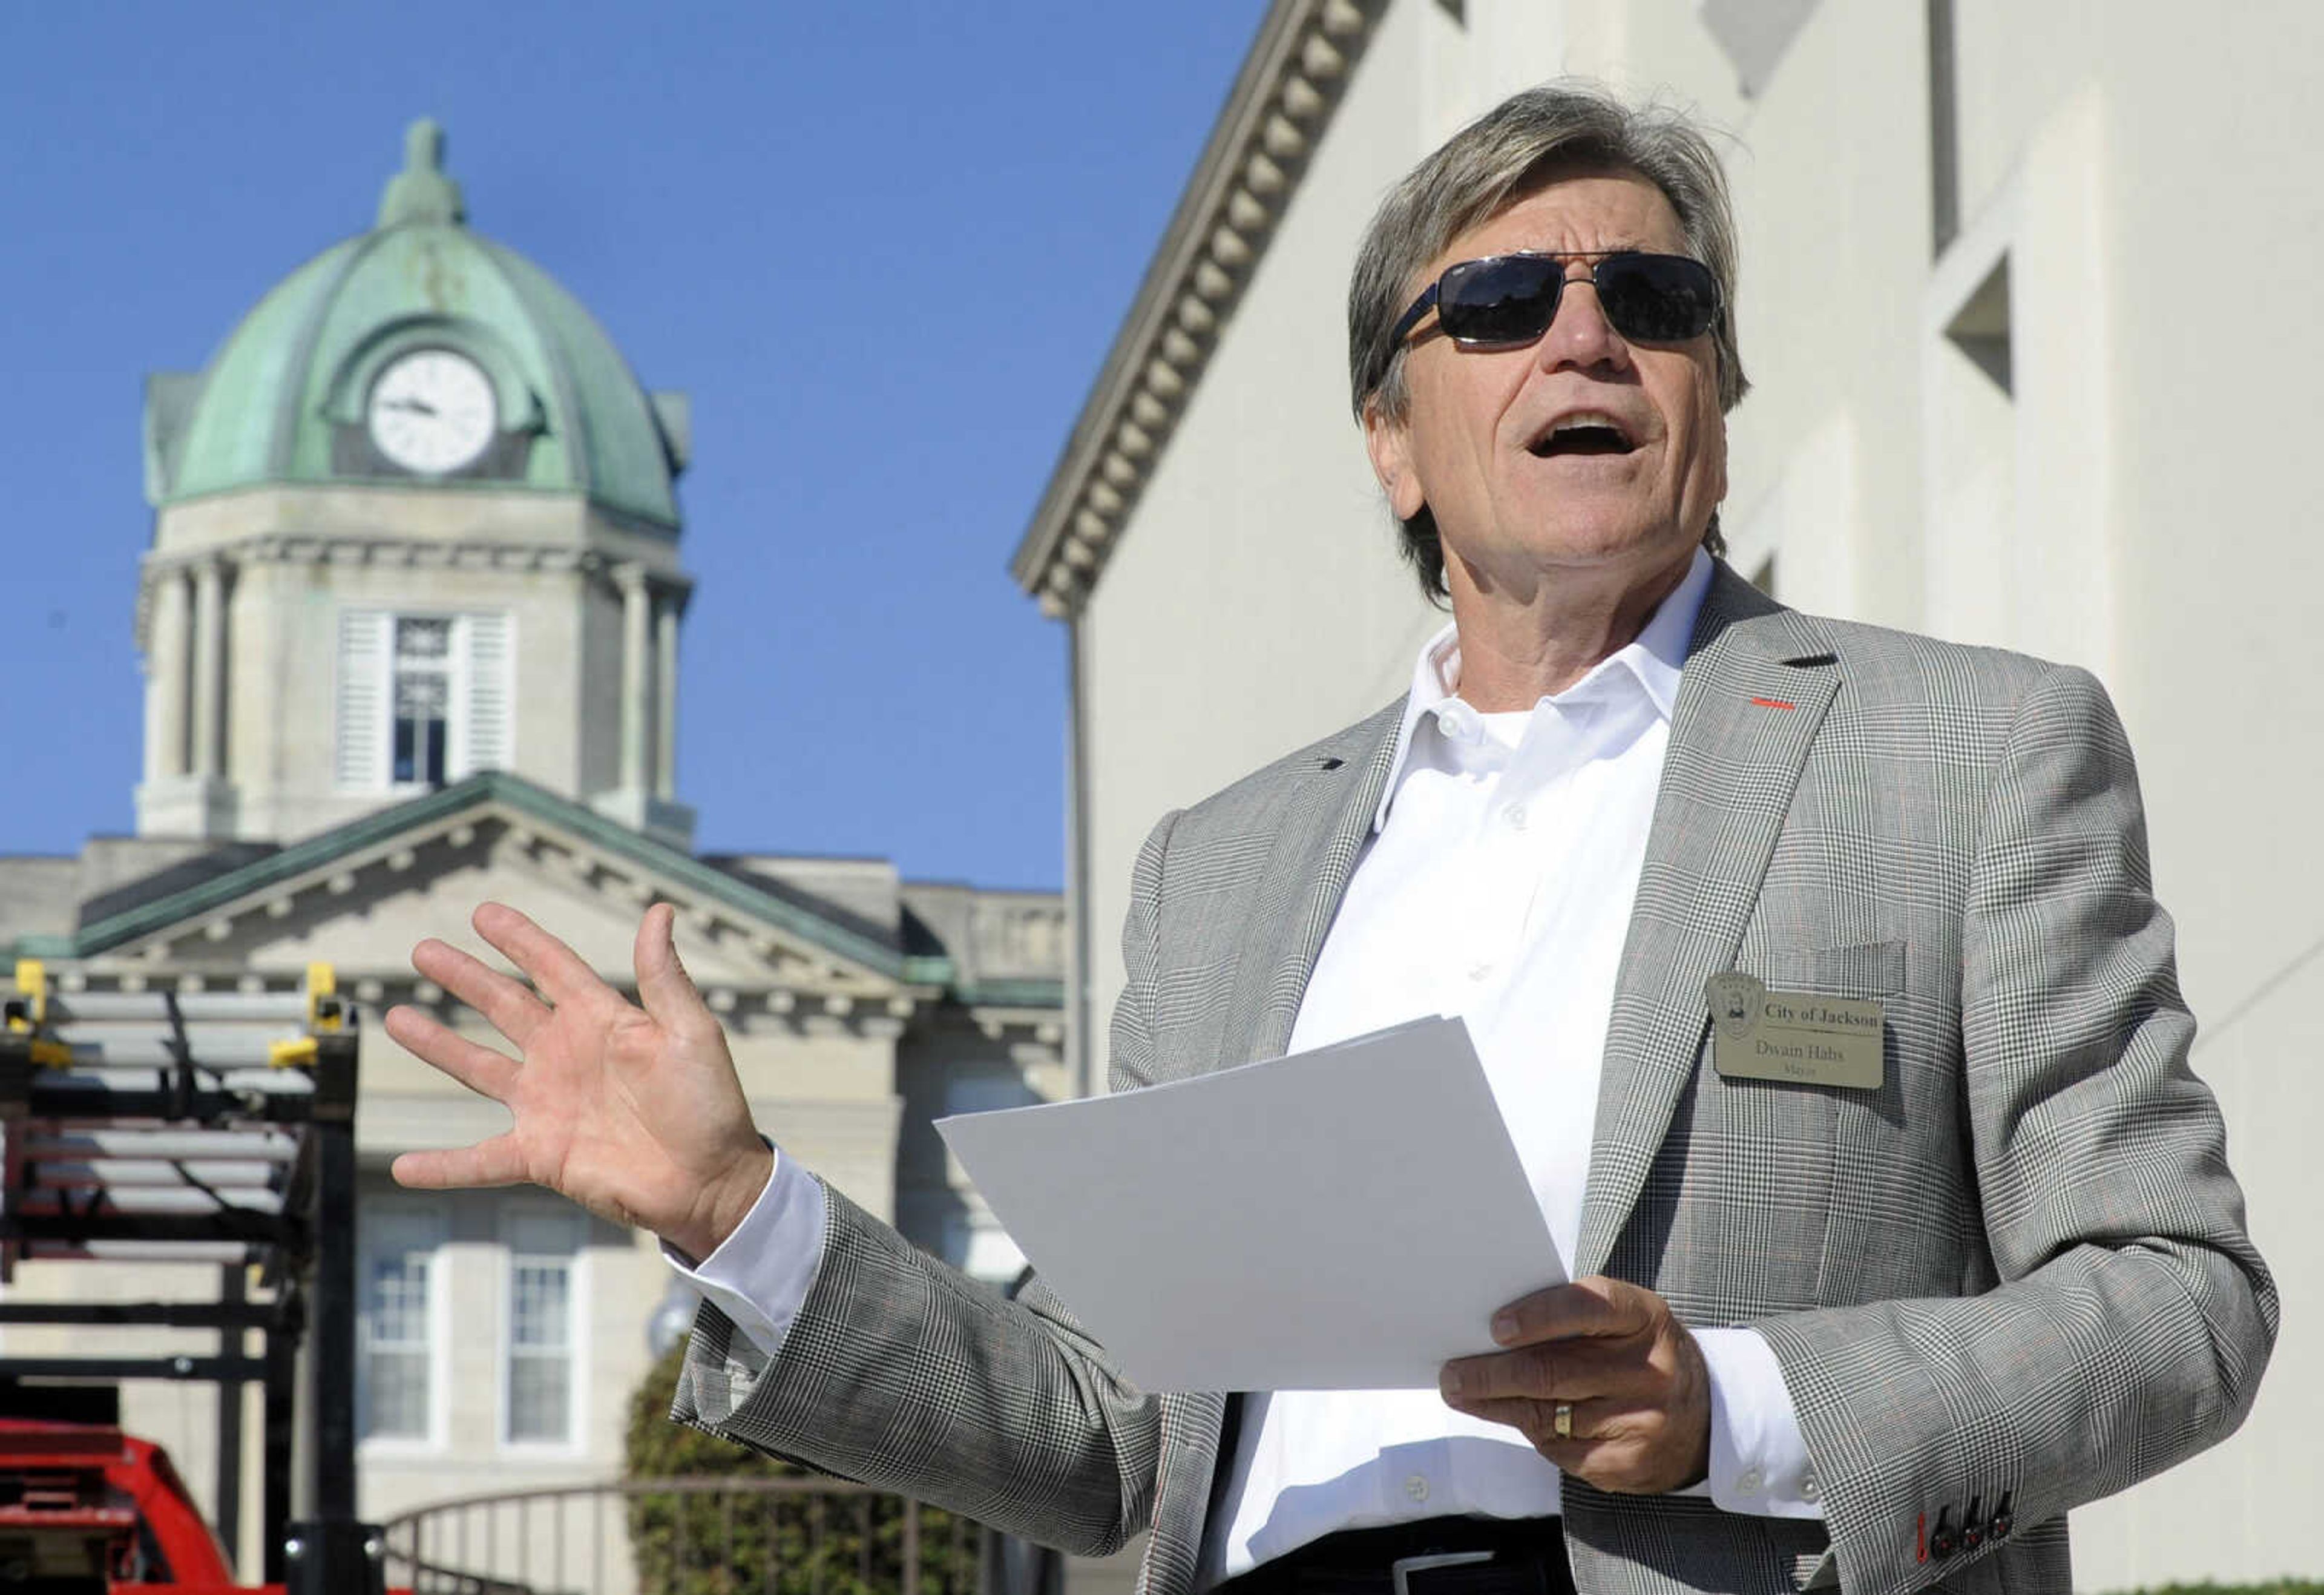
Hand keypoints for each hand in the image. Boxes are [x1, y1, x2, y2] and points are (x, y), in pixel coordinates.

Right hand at [385, 901, 773, 1261]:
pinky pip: (480, 1160)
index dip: (520, 941)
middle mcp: (567, 1056)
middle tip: (423, 950)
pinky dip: (443, 1166)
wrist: (710, 1182)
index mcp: (603, 1020)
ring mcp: (548, 1105)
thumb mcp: (692, 1033)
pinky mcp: (541, 1154)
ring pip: (478, 1069)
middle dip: (464, 978)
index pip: (552, 968)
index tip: (484, 913)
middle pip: (504, 1007)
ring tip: (396, 1016)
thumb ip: (664, 977)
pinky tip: (403, 1166)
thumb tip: (659, 910)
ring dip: (438, 1045)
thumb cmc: (711, 1105)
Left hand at [1438, 1276, 1710, 1494]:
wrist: (1704, 1416)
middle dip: (1490, 1374)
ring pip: (1547, 1414)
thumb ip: (1570, 1319)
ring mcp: (1642, 1419)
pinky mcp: (1629, 1461)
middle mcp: (1648, 1368)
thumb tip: (1491, 1333)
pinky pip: (1561, 1450)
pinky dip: (1532, 1432)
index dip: (1537, 1316)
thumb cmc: (1639, 1354)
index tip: (1495, 1327)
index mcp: (1643, 1317)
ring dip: (1496, 1404)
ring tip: (1463, 1394)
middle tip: (1452, 1374)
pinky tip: (1515, 1418)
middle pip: (1552, 1371)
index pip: (1586, 1306)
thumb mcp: (1622, 1322)